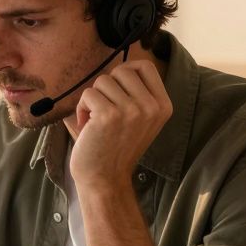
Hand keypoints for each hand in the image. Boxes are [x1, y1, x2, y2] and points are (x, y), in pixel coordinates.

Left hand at [69, 60, 171, 189]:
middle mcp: (151, 106)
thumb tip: (120, 66)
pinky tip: (87, 127)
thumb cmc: (115, 147)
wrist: (104, 179)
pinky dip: (81, 108)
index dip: (125, 72)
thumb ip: (136, 94)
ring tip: (95, 121)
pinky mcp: (110, 115)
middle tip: (104, 110)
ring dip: (93, 99)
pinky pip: (88, 94)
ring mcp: (132, 110)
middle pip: (121, 70)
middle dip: (106, 87)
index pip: (145, 66)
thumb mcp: (139, 119)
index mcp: (163, 105)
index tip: (116, 90)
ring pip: (102, 81)